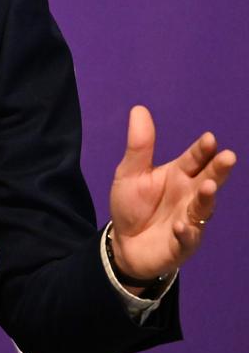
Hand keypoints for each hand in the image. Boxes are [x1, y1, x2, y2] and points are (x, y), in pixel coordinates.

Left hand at [109, 105, 236, 281]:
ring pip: (202, 209)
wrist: (124, 242)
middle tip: (228, 157)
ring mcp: (189, 220)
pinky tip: (181, 226)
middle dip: (219, 170)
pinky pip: (186, 238)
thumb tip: (139, 108)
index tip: (209, 139)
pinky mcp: (181, 244)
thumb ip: (139, 145)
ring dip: (206, 199)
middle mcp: (189, 196)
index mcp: (179, 175)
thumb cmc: (133, 204)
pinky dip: (186, 233)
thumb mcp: (130, 172)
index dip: (202, 150)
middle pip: (208, 180)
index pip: (195, 159)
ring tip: (208, 187)